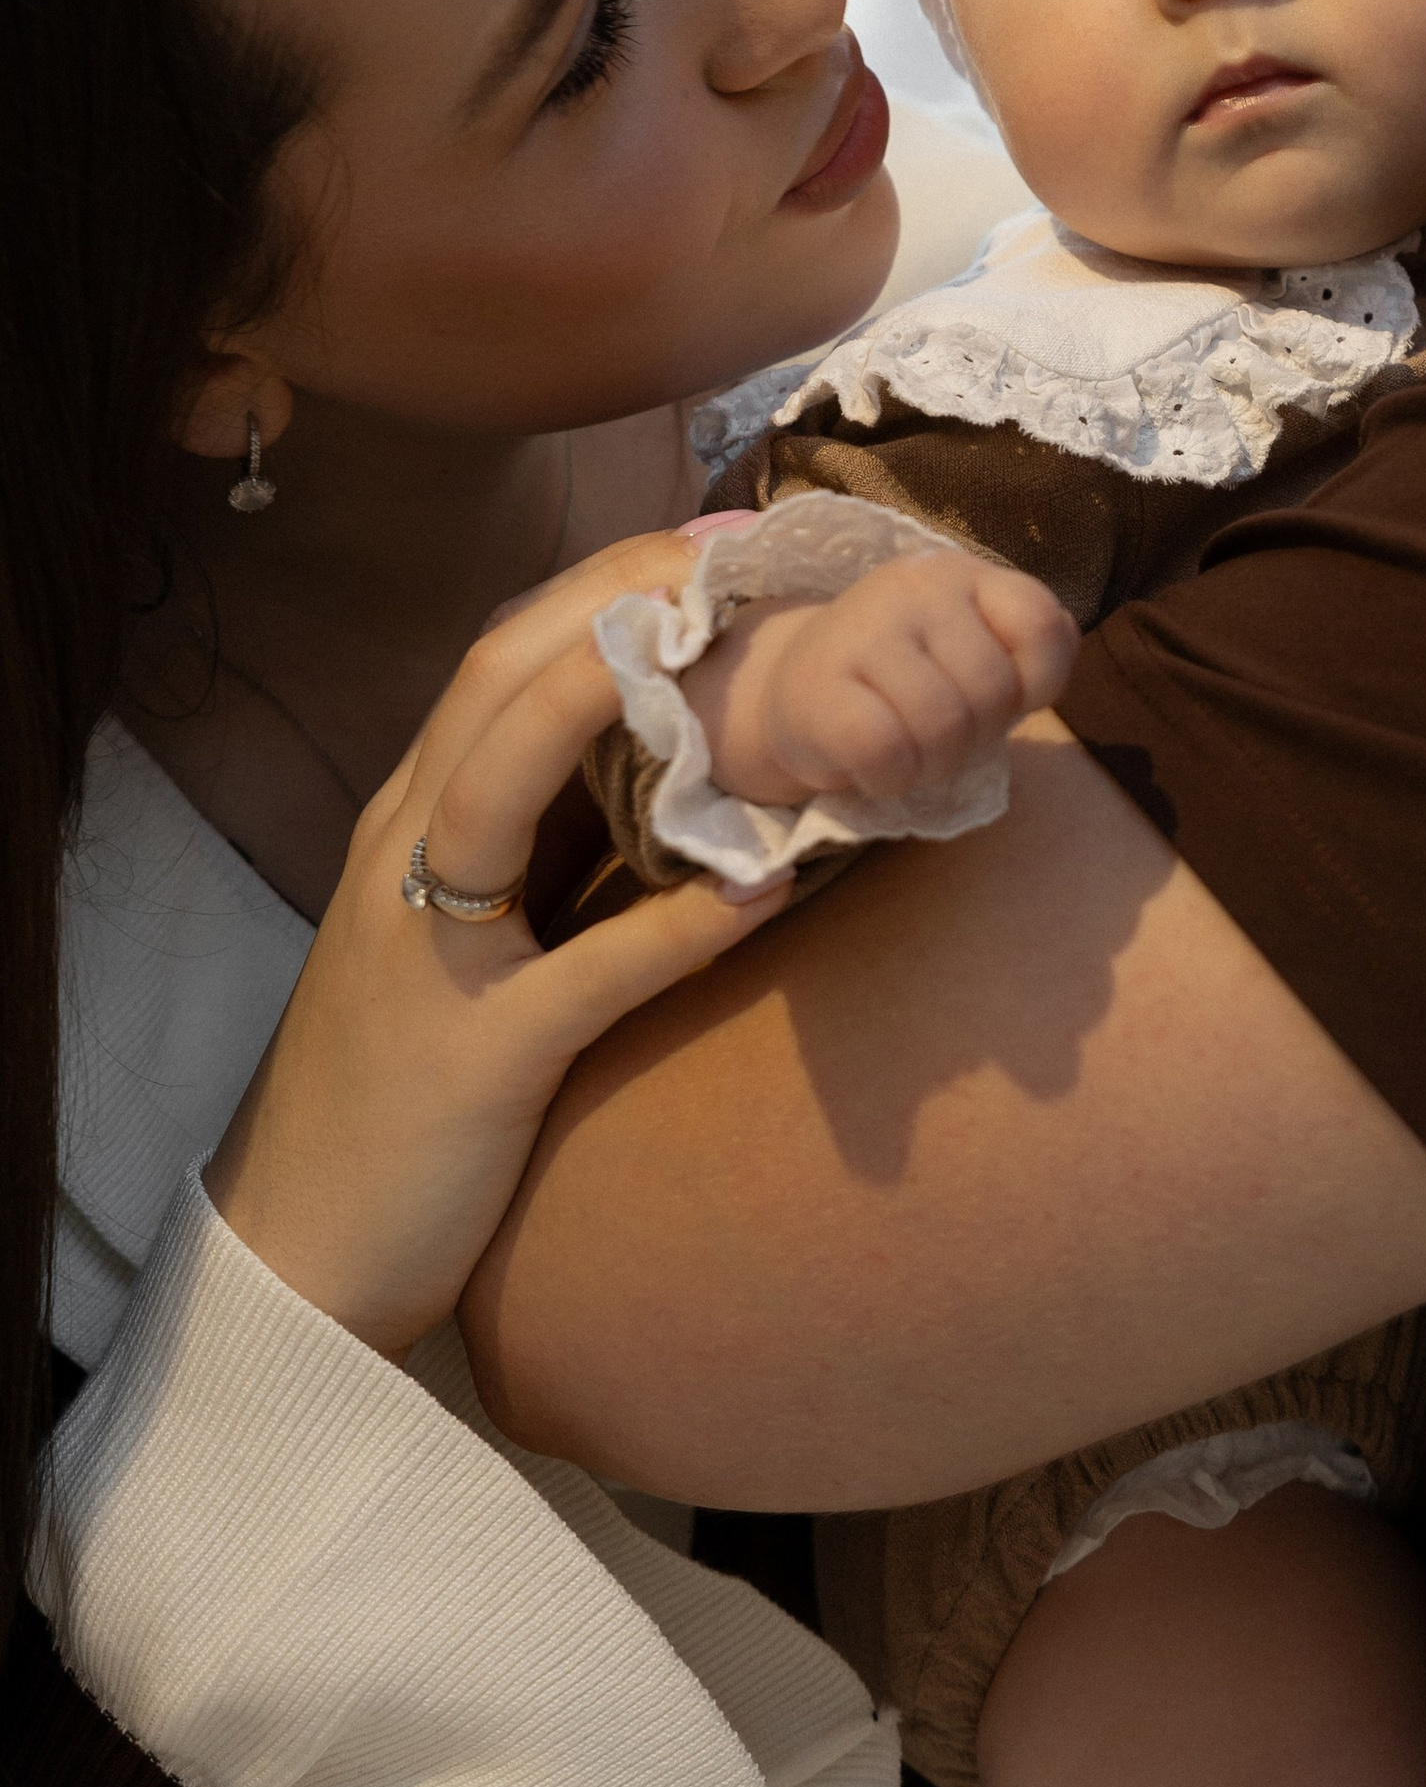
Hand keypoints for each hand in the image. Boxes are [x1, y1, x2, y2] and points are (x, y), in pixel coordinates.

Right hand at [204, 536, 795, 1360]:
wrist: (300, 1247)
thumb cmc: (399, 1088)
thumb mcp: (464, 937)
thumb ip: (544, 854)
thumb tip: (683, 781)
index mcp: (409, 822)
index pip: (492, 662)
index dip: (594, 587)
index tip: (699, 539)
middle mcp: (403, 858)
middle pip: (492, 684)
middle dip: (608, 599)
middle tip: (725, 549)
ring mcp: (429, 950)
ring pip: (501, 785)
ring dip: (608, 704)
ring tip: (721, 651)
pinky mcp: (478, 1057)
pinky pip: (586, 974)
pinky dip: (677, 927)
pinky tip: (765, 889)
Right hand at [686, 548, 1078, 808]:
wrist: (798, 695)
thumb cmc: (907, 681)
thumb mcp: (976, 652)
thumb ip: (1028, 650)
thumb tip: (1045, 665)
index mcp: (962, 574)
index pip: (1042, 626)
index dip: (1036, 684)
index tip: (998, 698)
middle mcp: (914, 587)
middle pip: (993, 690)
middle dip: (977, 736)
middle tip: (940, 733)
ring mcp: (862, 630)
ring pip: (942, 727)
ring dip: (932, 765)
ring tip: (907, 749)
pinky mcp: (816, 686)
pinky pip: (886, 752)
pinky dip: (889, 779)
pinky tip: (871, 765)